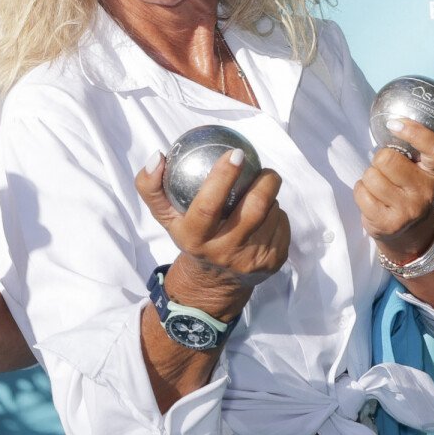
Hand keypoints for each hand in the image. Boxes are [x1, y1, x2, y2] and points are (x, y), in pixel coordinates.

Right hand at [136, 147, 290, 320]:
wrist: (214, 280)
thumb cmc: (190, 235)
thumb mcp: (165, 216)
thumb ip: (151, 186)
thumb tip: (157, 156)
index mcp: (194, 239)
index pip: (208, 205)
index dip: (223, 177)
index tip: (236, 154)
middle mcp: (223, 253)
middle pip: (254, 209)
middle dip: (265, 182)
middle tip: (264, 170)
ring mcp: (250, 260)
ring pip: (272, 213)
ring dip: (270, 197)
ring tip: (262, 192)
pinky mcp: (272, 263)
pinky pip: (282, 225)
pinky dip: (277, 213)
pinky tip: (268, 214)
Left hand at [356, 95, 433, 264]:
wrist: (409, 230)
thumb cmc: (414, 180)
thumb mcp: (428, 157)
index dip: (415, 132)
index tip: (394, 122)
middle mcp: (428, 192)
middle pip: (387, 159)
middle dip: (381, 159)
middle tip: (389, 167)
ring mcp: (408, 209)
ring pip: (371, 175)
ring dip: (370, 176)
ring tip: (383, 184)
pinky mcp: (387, 223)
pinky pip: (360, 192)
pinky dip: (361, 191)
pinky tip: (374, 198)